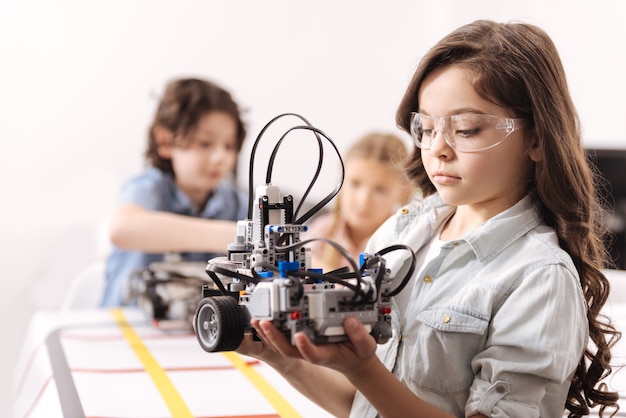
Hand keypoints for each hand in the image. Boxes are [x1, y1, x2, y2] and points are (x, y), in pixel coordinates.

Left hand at [251, 316, 378, 377]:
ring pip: (281, 345)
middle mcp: (311, 351)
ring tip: (258, 320)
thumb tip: (350, 320)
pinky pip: (282, 337)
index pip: (312, 354)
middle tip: (265, 323)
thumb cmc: (357, 353)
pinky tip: (263, 319)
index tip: (300, 335)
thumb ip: (360, 335)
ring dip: (268, 334)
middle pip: (288, 349)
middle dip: (275, 337)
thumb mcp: (366, 346)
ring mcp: (304, 346)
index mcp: (326, 354)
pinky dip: (271, 330)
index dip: (305, 346)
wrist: (354, 360)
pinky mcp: (301, 339)